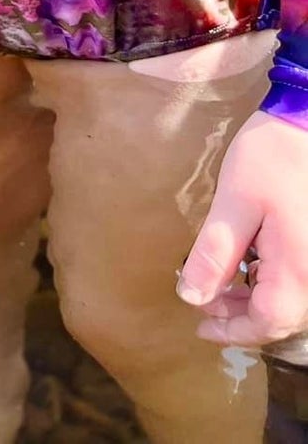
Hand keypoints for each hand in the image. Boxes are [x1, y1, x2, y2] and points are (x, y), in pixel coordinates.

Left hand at [177, 110, 307, 348]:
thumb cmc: (273, 157)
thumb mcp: (235, 202)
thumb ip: (214, 253)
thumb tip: (191, 296)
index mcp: (298, 272)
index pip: (266, 322)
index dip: (231, 330)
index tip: (199, 325)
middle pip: (279, 316)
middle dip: (240, 316)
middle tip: (202, 303)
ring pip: (288, 300)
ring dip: (254, 299)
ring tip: (218, 285)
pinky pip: (295, 279)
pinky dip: (269, 282)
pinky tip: (246, 265)